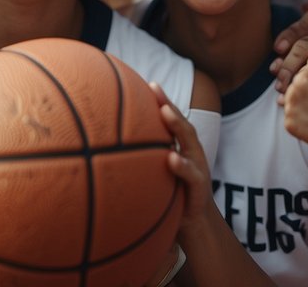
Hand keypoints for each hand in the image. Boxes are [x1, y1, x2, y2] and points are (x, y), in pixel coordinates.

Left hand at [151, 82, 212, 226]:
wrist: (195, 224)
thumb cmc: (172, 195)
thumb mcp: (156, 175)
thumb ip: (143, 160)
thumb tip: (108, 149)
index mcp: (181, 148)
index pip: (171, 121)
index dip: (162, 101)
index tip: (149, 83)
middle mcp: (191, 153)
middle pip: (181, 123)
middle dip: (169, 105)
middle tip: (155, 89)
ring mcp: (198, 168)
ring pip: (190, 142)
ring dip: (178, 126)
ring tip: (165, 112)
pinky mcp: (199, 188)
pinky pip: (192, 175)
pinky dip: (182, 165)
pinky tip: (171, 158)